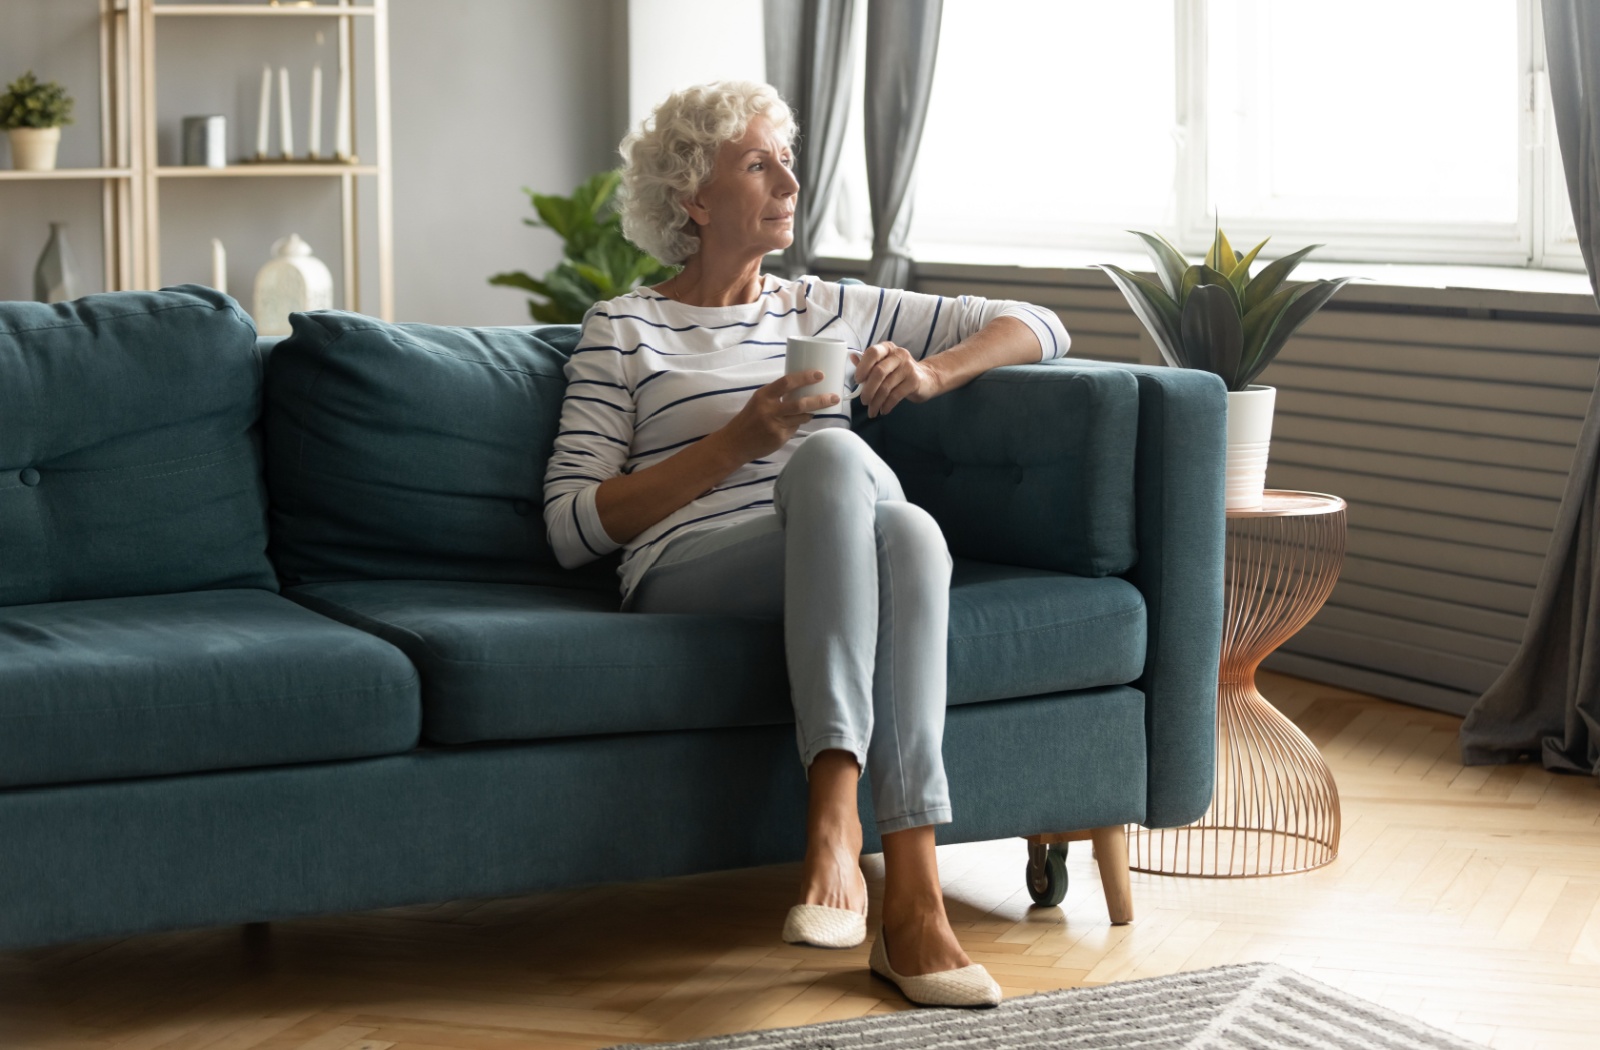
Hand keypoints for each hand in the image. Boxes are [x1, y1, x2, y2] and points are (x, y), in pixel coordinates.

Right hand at [719, 371, 839, 462]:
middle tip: (834, 396)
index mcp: (764, 395)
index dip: (805, 377)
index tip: (820, 374)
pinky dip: (797, 425)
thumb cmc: (750, 418)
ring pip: (802, 417)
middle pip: (800, 403)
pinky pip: (795, 429)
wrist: (734, 442)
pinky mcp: (779, 438)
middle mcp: (769, 410)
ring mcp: (775, 425)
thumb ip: (777, 396)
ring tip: (819, 407)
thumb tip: (803, 389)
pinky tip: (792, 424)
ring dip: (812, 412)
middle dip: (820, 400)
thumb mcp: (759, 401)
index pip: (787, 382)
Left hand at [853, 341, 942, 417]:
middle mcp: (899, 354)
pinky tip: (884, 410)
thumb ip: (868, 363)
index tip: (857, 381)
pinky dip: (887, 405)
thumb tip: (852, 357)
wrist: (927, 379)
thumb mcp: (884, 364)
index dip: (862, 367)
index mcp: (888, 348)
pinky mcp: (914, 381)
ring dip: (876, 402)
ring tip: (872, 410)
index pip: (872, 353)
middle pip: (878, 372)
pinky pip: (896, 396)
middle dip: (868, 390)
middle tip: (863, 401)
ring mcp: (908, 367)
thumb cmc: (900, 372)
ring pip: (886, 387)